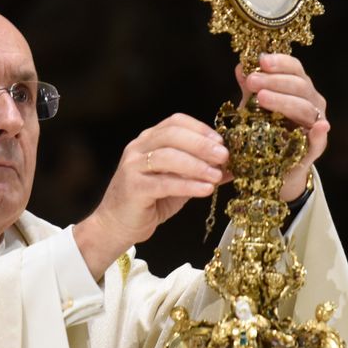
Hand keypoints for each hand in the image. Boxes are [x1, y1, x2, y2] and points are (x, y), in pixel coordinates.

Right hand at [73, 114, 227, 278]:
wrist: (117, 225)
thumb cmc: (149, 202)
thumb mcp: (178, 182)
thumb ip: (199, 171)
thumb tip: (230, 167)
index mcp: (148, 140)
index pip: (175, 122)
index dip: (200, 129)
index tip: (221, 141)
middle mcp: (138, 148)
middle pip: (172, 135)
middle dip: (201, 144)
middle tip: (224, 155)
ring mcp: (133, 167)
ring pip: (168, 157)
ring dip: (197, 165)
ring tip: (216, 175)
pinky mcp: (133, 188)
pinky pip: (164, 183)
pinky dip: (188, 185)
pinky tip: (206, 189)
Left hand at [237, 53, 328, 200]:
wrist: (272, 166)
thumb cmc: (264, 130)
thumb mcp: (253, 107)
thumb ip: (250, 88)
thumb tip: (241, 67)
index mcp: (299, 88)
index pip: (294, 68)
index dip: (280, 62)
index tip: (261, 61)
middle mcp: (311, 102)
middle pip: (299, 86)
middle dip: (274, 81)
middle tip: (252, 82)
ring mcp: (315, 124)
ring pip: (305, 108)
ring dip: (284, 101)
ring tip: (261, 98)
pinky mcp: (315, 147)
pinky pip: (320, 139)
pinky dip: (320, 132)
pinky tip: (318, 127)